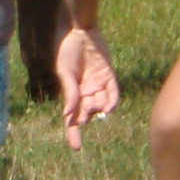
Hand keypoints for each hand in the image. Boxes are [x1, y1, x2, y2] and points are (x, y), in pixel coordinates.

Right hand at [55, 25, 118, 148]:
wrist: (81, 32)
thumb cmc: (68, 51)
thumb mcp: (66, 72)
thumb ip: (70, 93)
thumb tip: (68, 115)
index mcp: (71, 93)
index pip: (72, 118)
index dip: (73, 133)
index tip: (76, 148)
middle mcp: (85, 92)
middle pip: (87, 112)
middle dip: (87, 117)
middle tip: (86, 115)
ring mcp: (98, 85)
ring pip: (101, 104)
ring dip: (100, 109)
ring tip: (99, 105)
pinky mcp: (109, 76)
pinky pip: (113, 93)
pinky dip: (113, 101)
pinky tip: (110, 107)